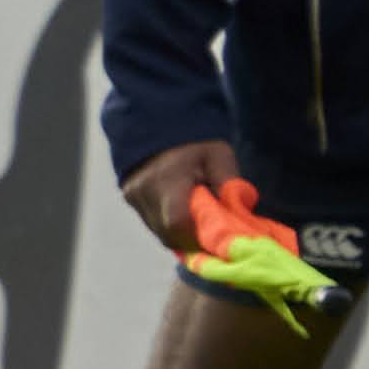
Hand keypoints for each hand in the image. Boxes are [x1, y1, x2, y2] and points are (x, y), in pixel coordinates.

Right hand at [121, 139, 242, 258]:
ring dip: (179, 236)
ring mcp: (133, 196)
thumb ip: (228, 183)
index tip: (215, 244)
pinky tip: (184, 220)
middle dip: (190, 243)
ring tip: (200, 228)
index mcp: (167, 180)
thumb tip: (239, 214)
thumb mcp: (218, 155)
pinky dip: (168, 227)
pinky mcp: (129, 198)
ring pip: (158, 232)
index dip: (196, 239)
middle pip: (166, 234)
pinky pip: (151, 223)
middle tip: (212, 242)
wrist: (157, 124)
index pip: (176, 223)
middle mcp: (144, 192)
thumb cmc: (194, 142)